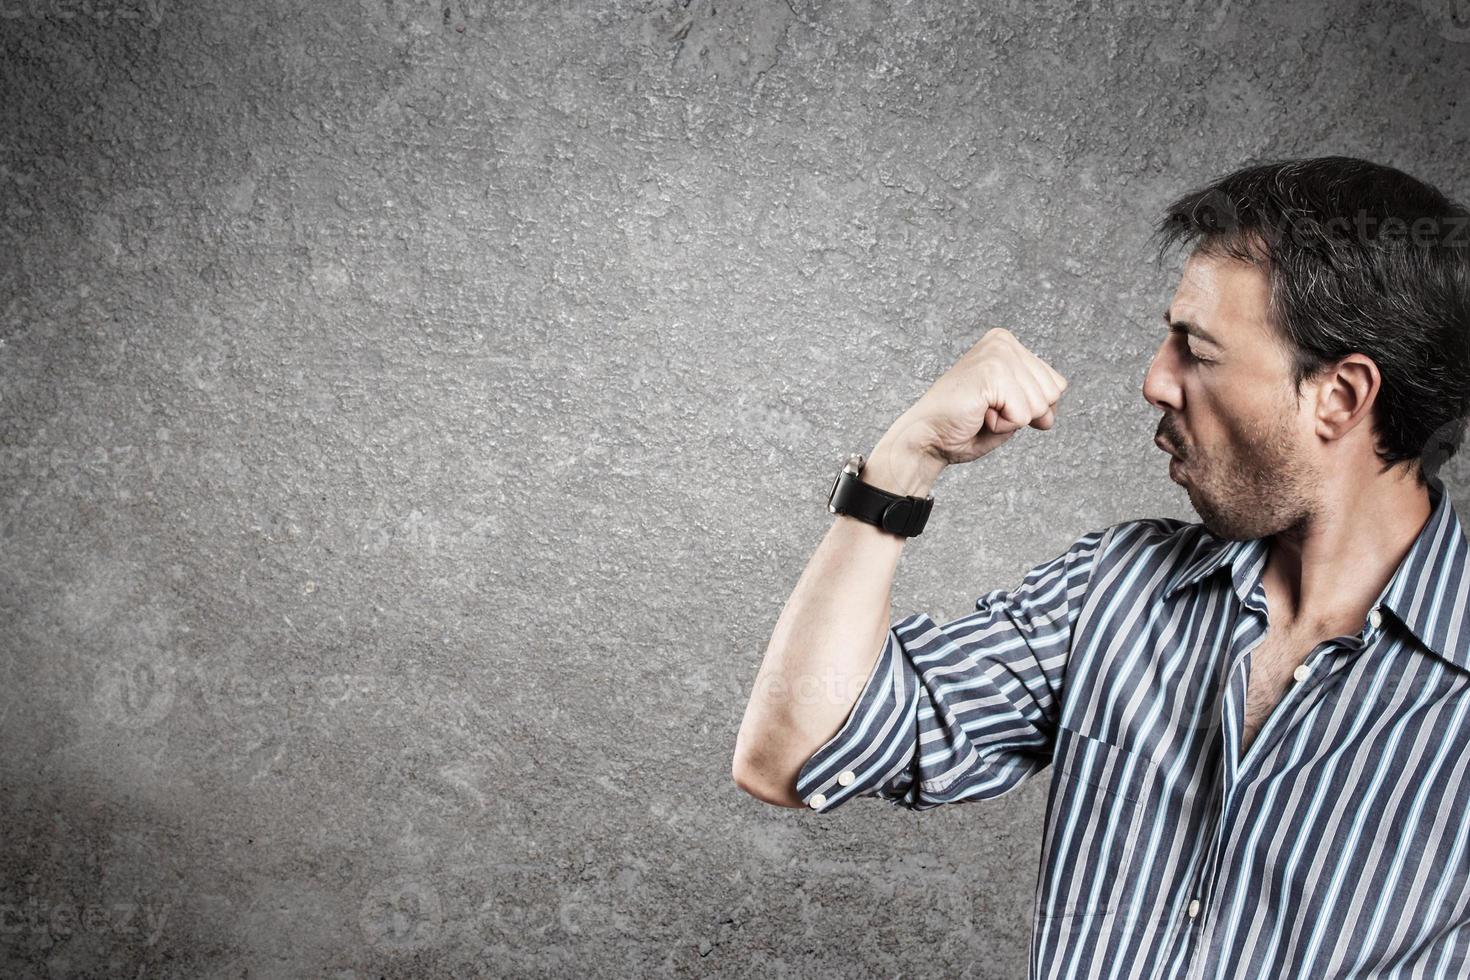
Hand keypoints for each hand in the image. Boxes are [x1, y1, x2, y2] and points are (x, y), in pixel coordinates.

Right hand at [894, 327, 1069, 466]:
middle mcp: (1004, 342)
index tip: (995, 407)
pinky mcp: (991, 372)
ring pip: (1040, 405)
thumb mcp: (1010, 412)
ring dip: (1010, 420)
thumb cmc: (962, 427)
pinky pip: (1023, 415)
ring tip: (980, 412)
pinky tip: (977, 415)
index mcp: (1008, 344)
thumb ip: (1037, 405)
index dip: (1032, 409)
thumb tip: (1049, 415)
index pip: (1056, 384)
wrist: (926, 439)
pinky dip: (1002, 426)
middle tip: (985, 412)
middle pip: (1053, 393)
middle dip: (1024, 414)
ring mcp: (997, 354)